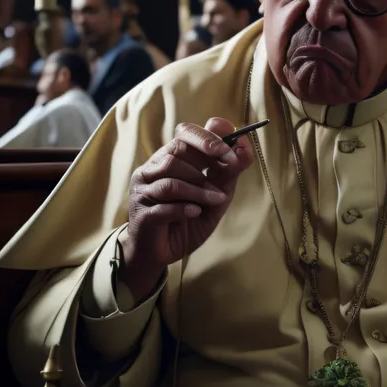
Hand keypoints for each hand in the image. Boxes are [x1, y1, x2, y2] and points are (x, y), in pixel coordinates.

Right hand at [121, 117, 253, 299]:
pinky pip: (163, 206)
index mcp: (170, 159)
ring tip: (217, 200)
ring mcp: (143, 191)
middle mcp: (153, 170)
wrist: (163, 253)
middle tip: (230, 168)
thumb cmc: (189, 219)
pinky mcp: (142, 214)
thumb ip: (229, 172)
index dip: (208, 137)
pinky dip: (184, 208)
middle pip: (176, 149)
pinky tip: (195, 212)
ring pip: (171, 177)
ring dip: (200, 188)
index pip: (185, 133)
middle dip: (206, 156)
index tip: (230, 149)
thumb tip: (245, 145)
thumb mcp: (216, 195)